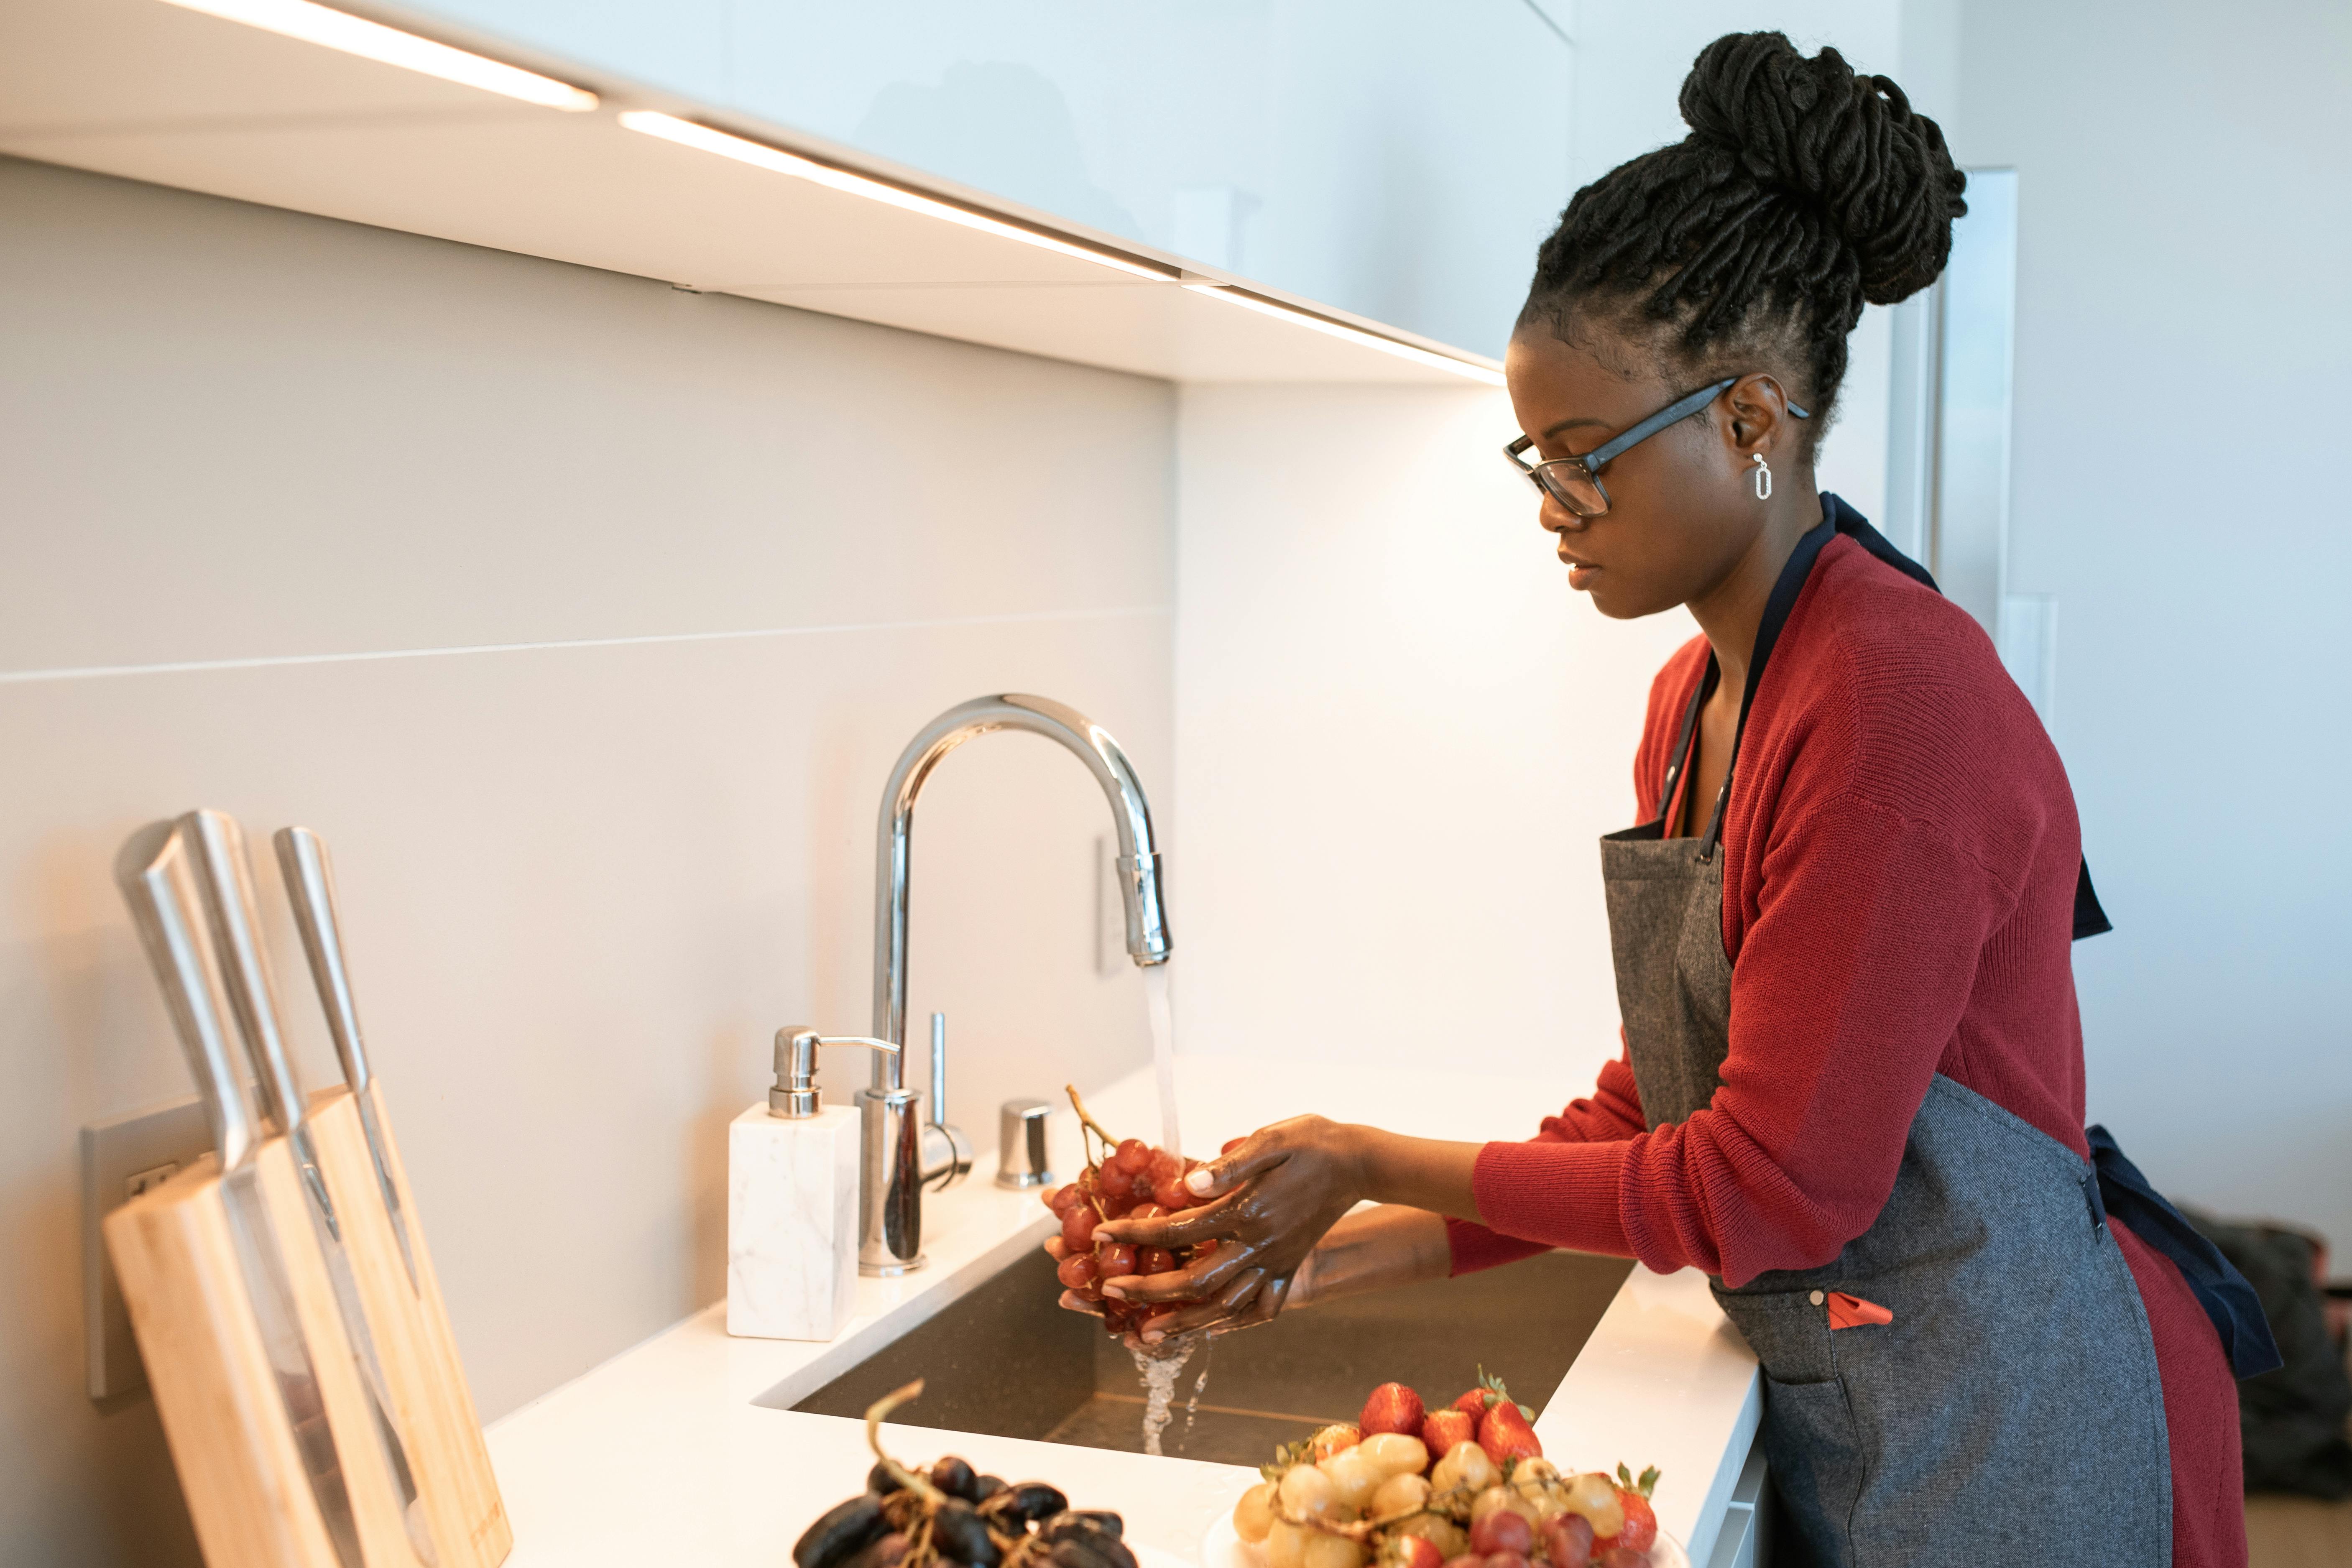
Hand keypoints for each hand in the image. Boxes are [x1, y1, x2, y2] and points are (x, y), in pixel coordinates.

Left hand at [1089, 1115, 1367, 1343]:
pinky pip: (1262, 1308)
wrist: (1360, 1161)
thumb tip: (1184, 1184)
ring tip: (1148, 1333)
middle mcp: (1260, 1246)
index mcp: (1247, 1212)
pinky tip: (1213, 1328)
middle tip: (1110, 1293)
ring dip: (1184, 1323)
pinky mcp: (1291, 1268)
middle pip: (1196, 1282)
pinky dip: (1235, 1323)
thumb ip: (1228, 1165)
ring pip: (1226, 1307)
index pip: (1178, 1229)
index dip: (1134, 1232)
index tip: (1101, 1233)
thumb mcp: (1270, 1139)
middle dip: (1148, 1290)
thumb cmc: (1312, 1142)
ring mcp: (1277, 1262)